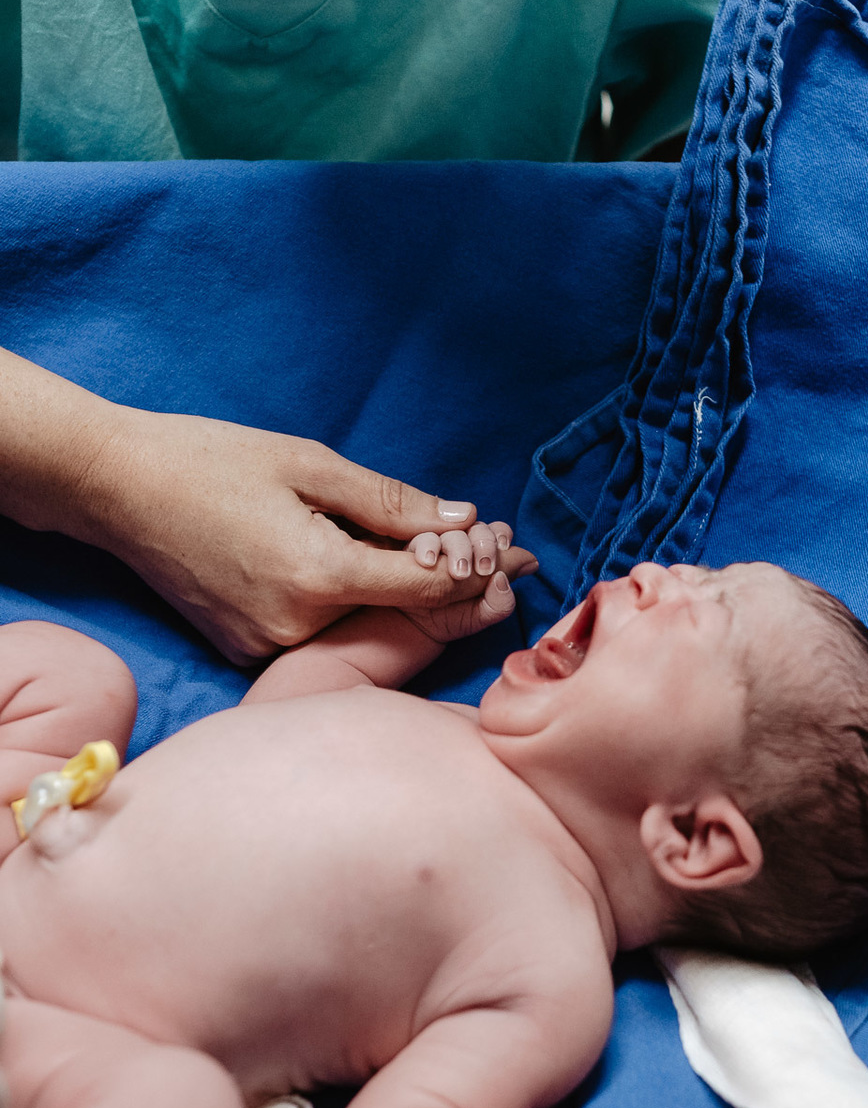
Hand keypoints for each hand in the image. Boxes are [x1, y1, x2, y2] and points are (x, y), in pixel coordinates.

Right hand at [70, 408, 486, 663]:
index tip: (514, 549)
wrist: (112, 487)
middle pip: (401, 612)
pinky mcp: (246, 647)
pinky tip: (364, 562)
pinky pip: (321, 626)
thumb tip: (464, 519)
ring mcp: (266, 645)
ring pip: (362, 622)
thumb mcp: (309, 463)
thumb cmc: (207, 460)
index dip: (478, 567)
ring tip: (440, 548)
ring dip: (401, 590)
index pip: (427, 587)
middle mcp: (295, 627)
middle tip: (505, 553)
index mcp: (317, 577)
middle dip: (453, 581)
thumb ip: (392, 500)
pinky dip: (351, 599)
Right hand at [402, 524, 535, 644]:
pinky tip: (428, 562)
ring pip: (451, 531)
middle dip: (483, 544)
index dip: (501, 537)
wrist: (418, 631)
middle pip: (476, 527)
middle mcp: (461, 542)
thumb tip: (529, 564)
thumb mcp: (483, 613)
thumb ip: (505, 597)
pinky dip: (426, 546)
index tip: (504, 549)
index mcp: (483, 552)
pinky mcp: (412, 548)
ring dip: (458, 547)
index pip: (497, 532)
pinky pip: (420, 538)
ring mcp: (437, 543)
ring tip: (459, 573)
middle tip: (483, 569)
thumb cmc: (454, 617)